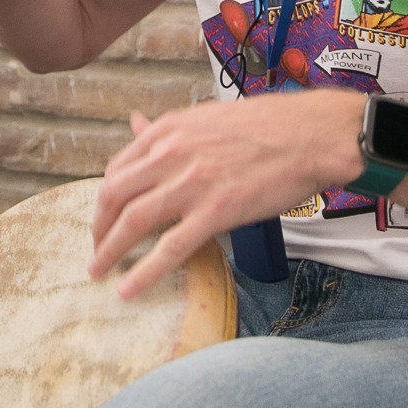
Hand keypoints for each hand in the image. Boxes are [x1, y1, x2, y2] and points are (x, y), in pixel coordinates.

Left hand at [88, 92, 361, 297]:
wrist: (310, 136)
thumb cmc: (266, 126)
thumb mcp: (206, 118)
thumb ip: (166, 129)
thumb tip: (135, 123)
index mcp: (167, 130)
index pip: (118, 168)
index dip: (106, 199)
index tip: (105, 217)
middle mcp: (171, 154)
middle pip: (115, 196)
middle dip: (99, 227)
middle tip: (97, 249)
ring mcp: (192, 184)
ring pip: (134, 222)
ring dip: (109, 251)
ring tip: (99, 272)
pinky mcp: (216, 212)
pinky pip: (170, 248)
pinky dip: (144, 272)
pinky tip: (129, 289)